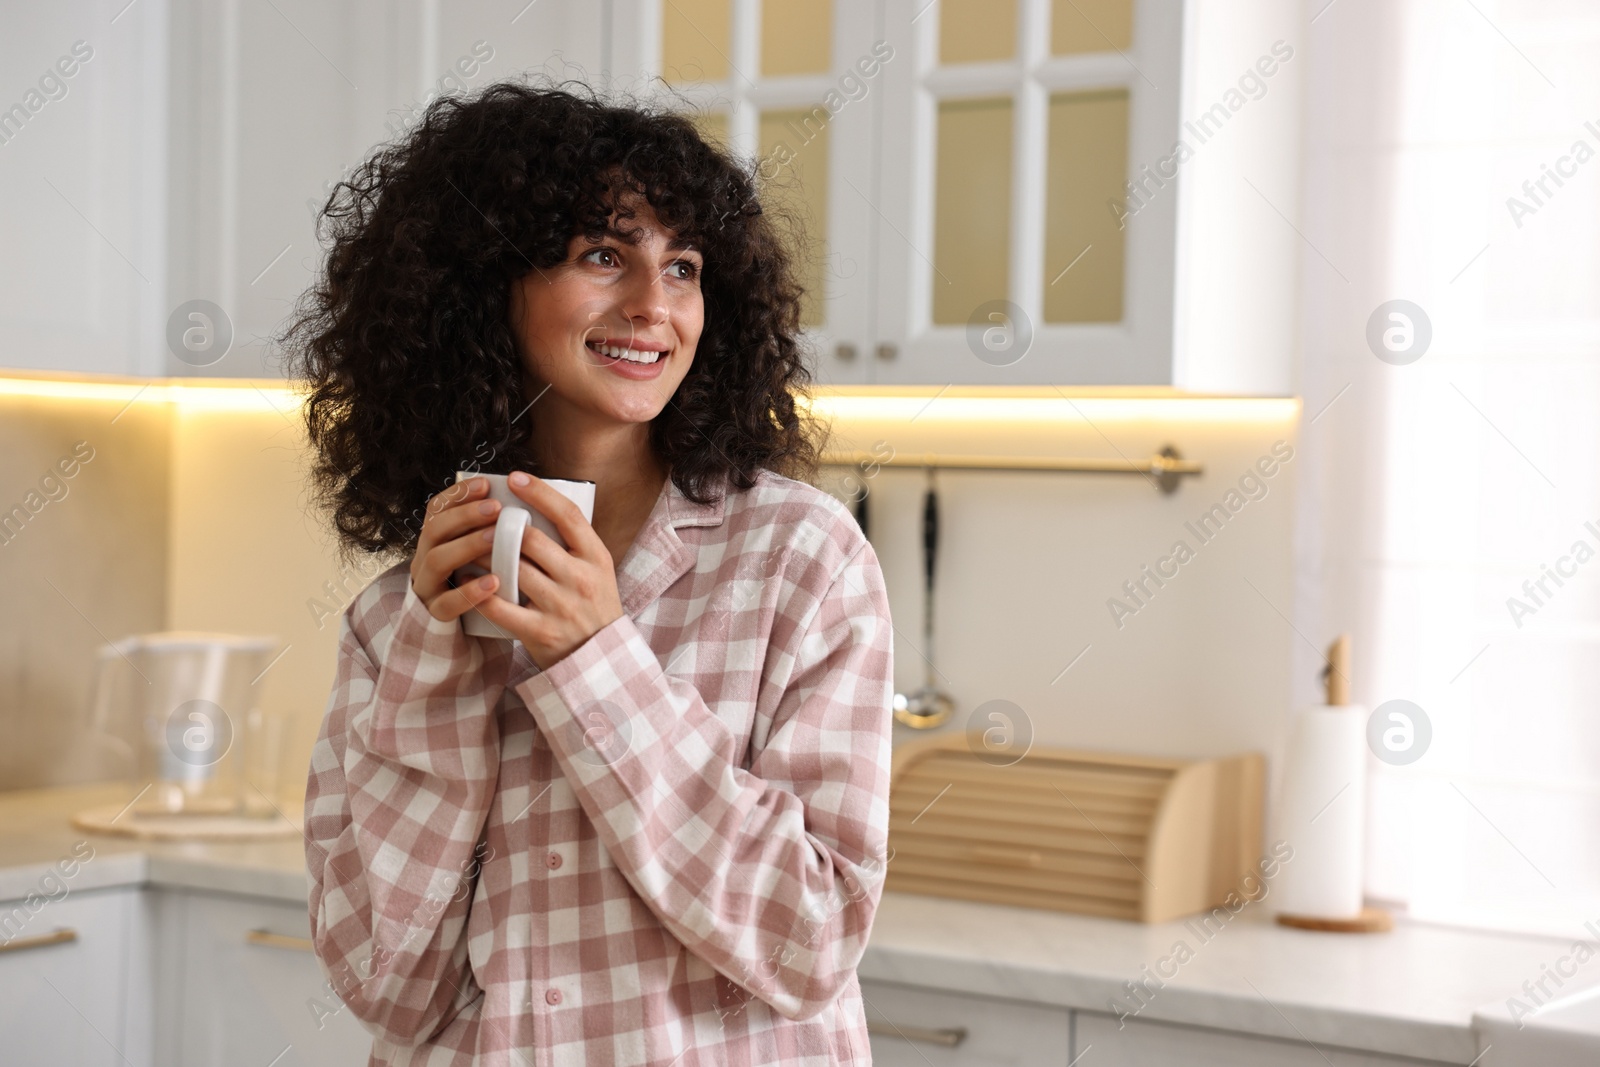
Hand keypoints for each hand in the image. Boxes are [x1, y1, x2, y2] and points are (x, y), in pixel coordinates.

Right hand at [410, 476, 504, 622]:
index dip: (458, 494)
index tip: (486, 484)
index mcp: (435, 540)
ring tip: (494, 538)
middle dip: (465, 516)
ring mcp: (428, 586)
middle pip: (435, 530)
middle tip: (496, 508)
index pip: (437, 509)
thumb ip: (490, 530)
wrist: (467, 630)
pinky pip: (447, 603)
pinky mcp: (436, 614)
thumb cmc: (481, 581)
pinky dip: (469, 592)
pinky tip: (493, 582)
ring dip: (466, 546)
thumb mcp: (481, 552)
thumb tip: (521, 501)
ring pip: (437, 561)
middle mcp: (425, 559)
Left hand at [474, 471, 622, 669]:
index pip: (568, 515)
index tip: (515, 478)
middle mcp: (581, 579)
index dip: (540, 493)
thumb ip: (572, 545)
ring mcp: (560, 606)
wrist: (601, 661)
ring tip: (467, 544)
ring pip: (512, 569)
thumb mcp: (598, 572)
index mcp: (597, 558)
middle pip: (532, 540)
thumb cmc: (594, 608)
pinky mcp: (540, 632)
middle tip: (480, 515)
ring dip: (485, 554)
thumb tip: (534, 509)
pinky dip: (480, 591)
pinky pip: (501, 606)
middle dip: (501, 525)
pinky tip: (468, 579)